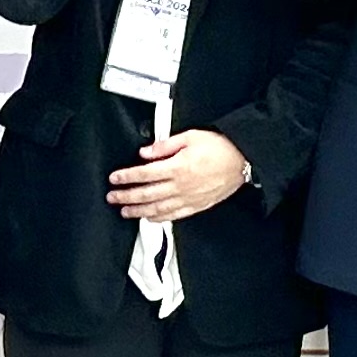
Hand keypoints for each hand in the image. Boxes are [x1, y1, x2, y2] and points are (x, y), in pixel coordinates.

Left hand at [108, 129, 248, 221]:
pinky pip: (175, 215)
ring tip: (126, 211)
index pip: (144, 174)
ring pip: (158, 208)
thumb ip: (165, 146)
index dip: (127, 177)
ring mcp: (189, 198)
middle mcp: (181, 186)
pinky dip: (160, 218)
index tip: (115, 178)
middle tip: (113, 198)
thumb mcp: (190, 137)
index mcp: (177, 167)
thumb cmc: (220, 147)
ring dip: (139, 211)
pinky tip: (150, 218)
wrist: (243, 160)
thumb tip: (146, 152)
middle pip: (147, 194)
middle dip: (127, 196)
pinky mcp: (198, 205)